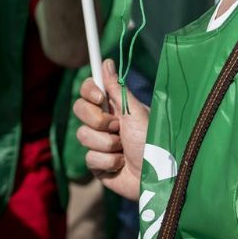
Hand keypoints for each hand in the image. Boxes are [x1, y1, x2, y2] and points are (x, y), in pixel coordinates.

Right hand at [73, 59, 146, 199]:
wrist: (157, 176)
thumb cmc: (152, 141)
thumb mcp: (135, 112)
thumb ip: (117, 89)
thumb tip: (107, 61)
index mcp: (115, 107)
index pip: (89, 90)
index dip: (89, 92)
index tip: (100, 98)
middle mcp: (105, 123)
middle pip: (80, 110)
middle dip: (98, 121)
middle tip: (117, 128)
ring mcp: (100, 144)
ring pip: (83, 135)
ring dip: (107, 144)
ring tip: (124, 150)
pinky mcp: (98, 164)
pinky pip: (90, 158)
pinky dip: (108, 162)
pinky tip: (121, 165)